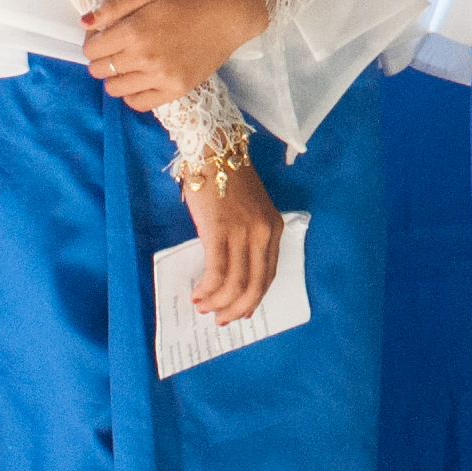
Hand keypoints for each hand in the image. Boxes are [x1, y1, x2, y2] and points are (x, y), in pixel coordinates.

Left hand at [82, 0, 272, 108]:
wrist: (227, 16)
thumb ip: (114, 6)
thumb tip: (85, 23)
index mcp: (134, 31)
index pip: (92, 50)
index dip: (92, 42)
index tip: (103, 36)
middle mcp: (144, 58)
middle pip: (99, 70)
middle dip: (101, 59)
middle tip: (115, 48)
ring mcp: (160, 77)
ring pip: (115, 89)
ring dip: (114, 77)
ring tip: (128, 64)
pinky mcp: (175, 90)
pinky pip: (139, 103)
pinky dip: (132, 94)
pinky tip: (139, 79)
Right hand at [179, 156, 285, 320]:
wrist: (212, 151)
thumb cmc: (226, 179)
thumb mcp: (248, 209)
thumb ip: (246, 237)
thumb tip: (230, 270)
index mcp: (273, 228)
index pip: (269, 274)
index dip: (254, 298)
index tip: (241, 310)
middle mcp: (262, 233)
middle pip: (255, 285)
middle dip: (237, 308)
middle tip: (221, 319)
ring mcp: (242, 232)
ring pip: (235, 283)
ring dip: (218, 302)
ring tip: (203, 307)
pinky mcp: (219, 231)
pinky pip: (215, 272)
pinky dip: (206, 289)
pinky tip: (197, 294)